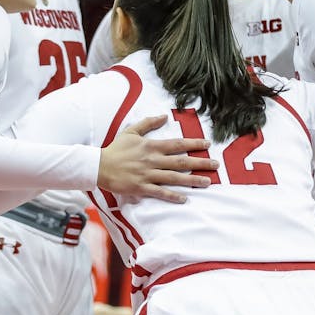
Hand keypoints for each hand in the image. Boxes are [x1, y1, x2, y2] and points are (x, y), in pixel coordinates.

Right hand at [98, 115, 215, 203]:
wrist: (98, 165)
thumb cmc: (116, 149)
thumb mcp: (131, 131)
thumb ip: (148, 123)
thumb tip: (164, 116)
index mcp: (151, 146)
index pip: (177, 144)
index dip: (193, 143)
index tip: (207, 144)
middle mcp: (153, 160)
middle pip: (181, 161)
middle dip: (200, 163)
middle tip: (216, 165)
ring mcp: (148, 174)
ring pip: (174, 177)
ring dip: (192, 180)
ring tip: (207, 182)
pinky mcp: (141, 187)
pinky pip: (160, 192)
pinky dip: (172, 196)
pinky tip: (184, 198)